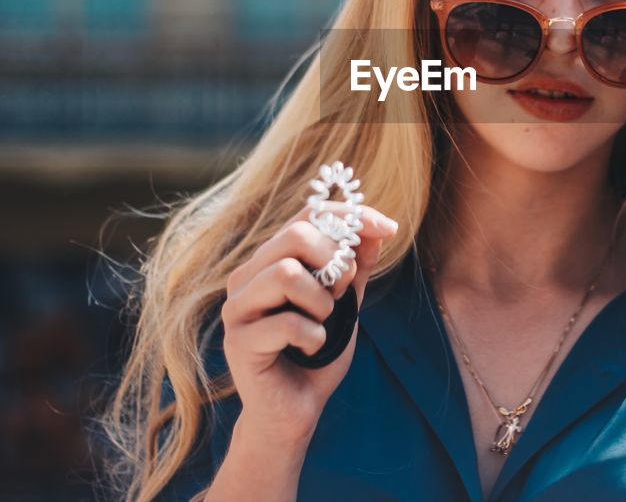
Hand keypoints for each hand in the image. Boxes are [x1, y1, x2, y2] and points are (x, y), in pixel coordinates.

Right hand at [221, 200, 398, 445]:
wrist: (294, 410)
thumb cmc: (317, 353)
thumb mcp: (346, 303)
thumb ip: (356, 266)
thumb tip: (378, 227)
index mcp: (270, 260)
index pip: (307, 215)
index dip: (350, 215)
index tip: (388, 227)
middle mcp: (247, 276)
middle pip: (295, 235)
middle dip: (335, 261)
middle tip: (342, 293)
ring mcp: (237, 308)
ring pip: (286, 273)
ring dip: (322, 302)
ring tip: (322, 322)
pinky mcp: (239, 341)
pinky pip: (287, 322)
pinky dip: (313, 337)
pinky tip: (309, 348)